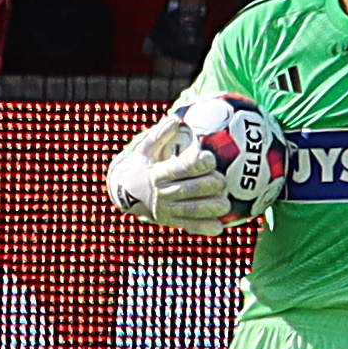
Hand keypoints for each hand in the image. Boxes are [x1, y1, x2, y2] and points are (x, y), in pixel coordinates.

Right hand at [106, 117, 232, 235]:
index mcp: (157, 174)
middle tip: (223, 181)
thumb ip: (160, 135)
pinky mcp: (171, 222)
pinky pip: (189, 227)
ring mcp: (166, 210)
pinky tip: (219, 226)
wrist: (121, 193)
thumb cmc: (140, 165)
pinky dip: (205, 228)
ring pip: (193, 211)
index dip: (198, 163)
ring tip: (226, 202)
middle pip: (191, 190)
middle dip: (211, 185)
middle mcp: (161, 193)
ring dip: (213, 207)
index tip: (210, 158)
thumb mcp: (144, 149)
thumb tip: (176, 120)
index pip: (180, 168)